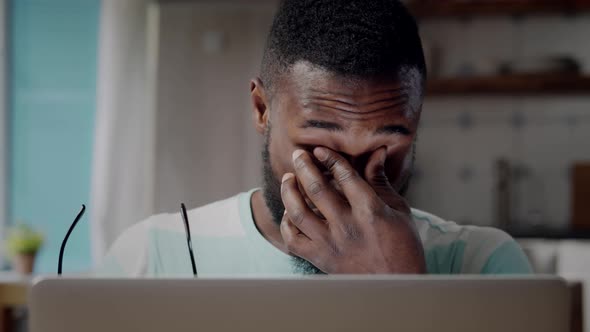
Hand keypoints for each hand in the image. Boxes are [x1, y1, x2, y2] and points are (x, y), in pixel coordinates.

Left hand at [280, 147, 425, 273]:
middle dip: (304, 166)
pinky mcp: (320, 260)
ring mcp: (331, 245)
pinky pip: (293, 240)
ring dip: (289, 191)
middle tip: (298, 154)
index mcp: (370, 211)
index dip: (330, 158)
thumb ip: (380, 181)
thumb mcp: (398, 210)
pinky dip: (287, 223)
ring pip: (299, 212)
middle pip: (317, 189)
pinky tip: (290, 211)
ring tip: (288, 178)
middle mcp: (347, 227)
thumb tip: (377, 152)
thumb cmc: (402, 246)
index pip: (344, 175)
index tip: (320, 149)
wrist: (396, 287)